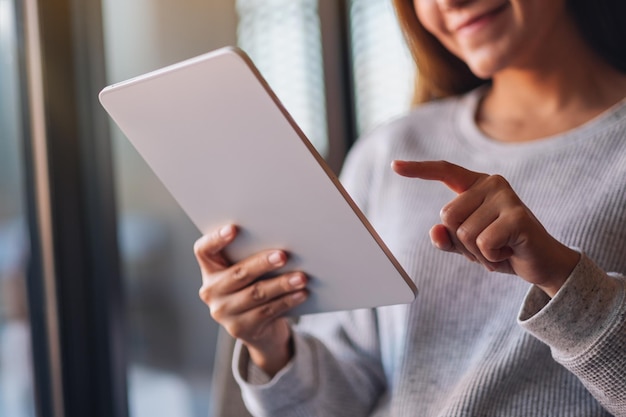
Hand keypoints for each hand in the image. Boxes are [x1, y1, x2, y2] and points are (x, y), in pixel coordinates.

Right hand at [194, 224, 307, 375]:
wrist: (259, 329)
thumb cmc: (254, 288)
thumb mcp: (247, 273)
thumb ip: (252, 257)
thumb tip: (282, 241)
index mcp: (210, 270)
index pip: (203, 250)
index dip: (215, 239)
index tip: (233, 228)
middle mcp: (211, 291)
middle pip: (237, 273)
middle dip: (262, 264)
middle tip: (283, 256)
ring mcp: (223, 312)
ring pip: (256, 294)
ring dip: (282, 284)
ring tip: (301, 277)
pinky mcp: (240, 328)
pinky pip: (267, 311)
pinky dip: (287, 301)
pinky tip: (301, 293)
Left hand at [392, 160, 579, 296]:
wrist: (541, 263)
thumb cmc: (501, 248)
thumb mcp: (467, 246)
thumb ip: (446, 239)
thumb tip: (434, 231)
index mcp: (477, 185)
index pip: (445, 170)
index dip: (418, 169)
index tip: (394, 166)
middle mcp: (492, 183)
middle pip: (447, 216)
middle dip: (461, 242)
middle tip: (487, 245)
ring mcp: (506, 197)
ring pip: (463, 233)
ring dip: (477, 253)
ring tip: (499, 249)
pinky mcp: (517, 217)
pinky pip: (482, 244)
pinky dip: (490, 258)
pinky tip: (508, 252)